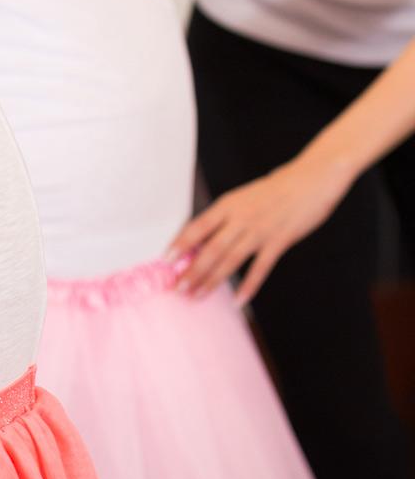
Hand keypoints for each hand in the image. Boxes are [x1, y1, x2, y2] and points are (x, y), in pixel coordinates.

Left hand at [170, 156, 350, 304]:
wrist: (312, 178)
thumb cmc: (275, 189)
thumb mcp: (243, 197)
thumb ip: (226, 217)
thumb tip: (203, 239)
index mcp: (228, 205)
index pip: (197, 227)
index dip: (180, 244)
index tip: (165, 260)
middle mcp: (240, 218)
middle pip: (211, 248)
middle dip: (192, 270)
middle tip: (178, 288)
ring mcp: (260, 230)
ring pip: (231, 259)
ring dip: (212, 280)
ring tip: (197, 295)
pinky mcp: (280, 240)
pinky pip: (261, 268)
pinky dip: (248, 285)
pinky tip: (238, 300)